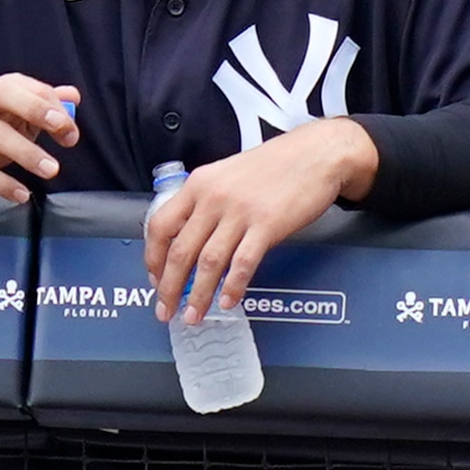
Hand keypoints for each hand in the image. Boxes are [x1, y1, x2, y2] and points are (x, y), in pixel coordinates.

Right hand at [0, 74, 75, 199]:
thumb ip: (38, 103)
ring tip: (51, 170)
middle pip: (8, 95)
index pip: (28, 88)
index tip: (70, 131)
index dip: (54, 107)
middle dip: (38, 110)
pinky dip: (1, 183)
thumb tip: (72, 97)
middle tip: (65, 132)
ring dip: (26, 153)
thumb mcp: (2, 109)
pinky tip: (21, 195)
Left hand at [145, 120, 371, 321]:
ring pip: (208, 262)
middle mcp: (214, 198)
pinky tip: (227, 301)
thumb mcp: (227, 174)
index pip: (161, 225)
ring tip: (193, 315)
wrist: (316, 153)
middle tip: (165, 310)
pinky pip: (243, 263)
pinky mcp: (267, 225)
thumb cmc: (275, 165)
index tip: (156, 280)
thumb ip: (206, 202)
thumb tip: (190, 237)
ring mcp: (240, 212)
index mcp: (199, 184)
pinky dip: (233, 286)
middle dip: (169, 288)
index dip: (153, 258)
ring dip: (198, 295)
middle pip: (180, 251)